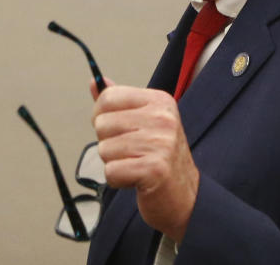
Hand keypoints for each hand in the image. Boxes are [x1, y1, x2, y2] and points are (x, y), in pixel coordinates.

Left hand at [91, 83, 198, 242]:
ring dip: (113, 162)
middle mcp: (162, 118)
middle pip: (103, 123)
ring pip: (104, 149)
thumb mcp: (144, 122)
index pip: (109, 96)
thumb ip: (118, 102)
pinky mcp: (154, 170)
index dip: (100, 114)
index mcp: (159, 101)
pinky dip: (117, 180)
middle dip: (107, 142)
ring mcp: (160, 143)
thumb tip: (95, 82)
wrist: (185, 196)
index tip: (112, 128)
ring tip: (134, 165)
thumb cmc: (160, 157)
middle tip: (129, 152)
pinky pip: (111, 171)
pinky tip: (135, 179)